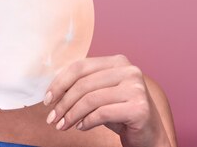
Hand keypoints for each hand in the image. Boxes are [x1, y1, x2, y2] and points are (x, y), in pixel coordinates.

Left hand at [43, 55, 170, 146]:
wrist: (149, 136)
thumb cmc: (120, 113)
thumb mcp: (99, 94)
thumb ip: (82, 85)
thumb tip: (51, 90)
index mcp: (117, 61)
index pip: (79, 67)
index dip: (59, 83)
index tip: (47, 99)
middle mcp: (129, 70)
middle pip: (83, 84)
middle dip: (63, 103)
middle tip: (52, 118)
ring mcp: (136, 88)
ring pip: (90, 100)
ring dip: (71, 115)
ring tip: (63, 125)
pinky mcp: (140, 108)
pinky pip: (102, 113)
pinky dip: (87, 122)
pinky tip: (81, 127)